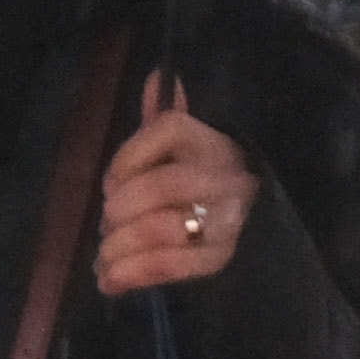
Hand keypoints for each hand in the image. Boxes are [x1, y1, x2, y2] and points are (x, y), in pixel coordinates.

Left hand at [95, 74, 257, 294]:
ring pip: (165, 227)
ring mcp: (228, 218)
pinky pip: (173, 265)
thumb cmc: (204, 186)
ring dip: (121, 246)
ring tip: (104, 258)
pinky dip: (133, 274)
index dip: (129, 156)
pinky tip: (111, 281)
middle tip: (106, 226)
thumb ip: (164, 119)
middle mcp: (227, 176)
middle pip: (165, 184)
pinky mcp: (223, 256)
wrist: (255, 231)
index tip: (110, 184)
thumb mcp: (185, 150)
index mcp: (214, 141)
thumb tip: (157, 77)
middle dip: (121, 210)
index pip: (169, 129)